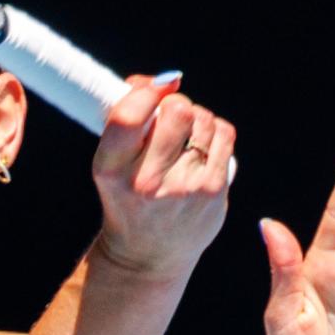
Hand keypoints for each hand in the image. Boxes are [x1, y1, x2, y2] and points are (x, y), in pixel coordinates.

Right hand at [89, 73, 234, 279]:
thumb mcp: (111, 161)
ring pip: (203, 119)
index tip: (152, 89)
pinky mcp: (212, 191)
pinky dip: (215, 130)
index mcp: (110, 170)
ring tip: (185, 137)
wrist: (147, 253)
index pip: (128, 116)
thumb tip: (158, 80)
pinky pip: (223, 134)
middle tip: (170, 117)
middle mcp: (145, 182)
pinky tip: (203, 145)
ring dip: (196, 118)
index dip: (145, 91)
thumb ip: (127, 117)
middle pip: (176, 111)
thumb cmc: (127, 194)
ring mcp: (183, 188)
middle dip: (175, 104)